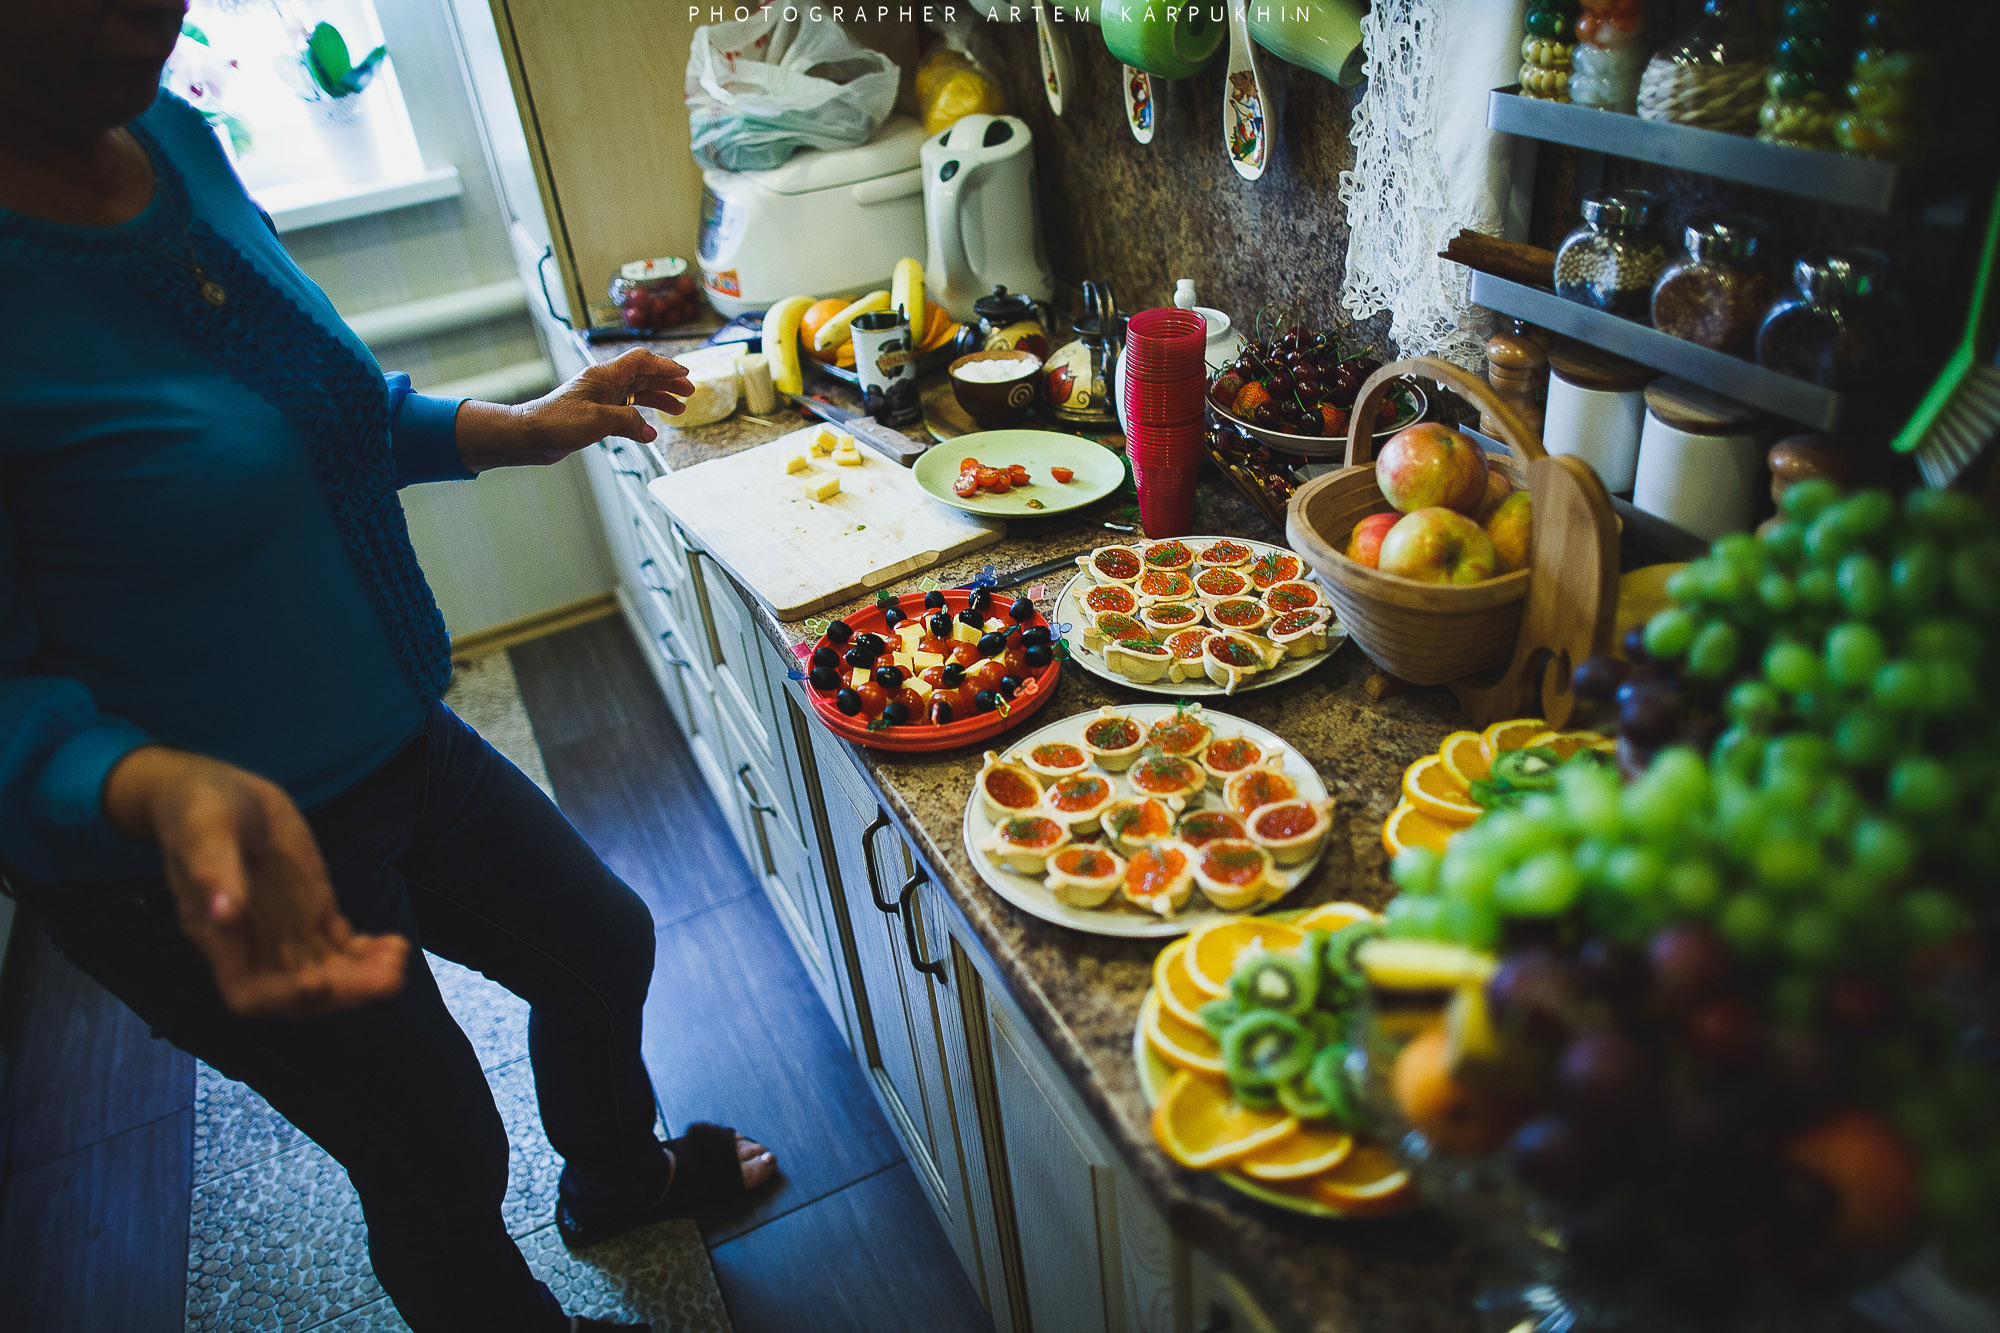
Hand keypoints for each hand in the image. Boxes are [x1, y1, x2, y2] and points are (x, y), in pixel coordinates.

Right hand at [103, 747, 408, 1018]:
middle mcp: (255, 945)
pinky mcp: (312, 912)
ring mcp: (287, 931)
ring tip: (398, 959)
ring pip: (327, 973)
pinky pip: (341, 947)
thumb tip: (225, 915)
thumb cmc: (197, 810)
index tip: (318, 984)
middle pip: (299, 991)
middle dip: (344, 991)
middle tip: (387, 978)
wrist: (221, 792)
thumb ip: (212, 871)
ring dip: (364, 976)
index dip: (283, 998)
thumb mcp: (202, 831)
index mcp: (220, 937)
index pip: (249, 993)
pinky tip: (396, 945)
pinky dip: (368, 953)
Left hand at [455, 349, 694, 471]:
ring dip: (658, 399)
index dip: (665, 365)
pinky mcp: (595, 415)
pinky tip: (650, 431)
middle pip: (643, 375)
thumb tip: (650, 431)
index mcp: (603, 376)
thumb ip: (627, 422)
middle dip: (667, 382)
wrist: (530, 435)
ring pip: (636, 393)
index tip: (685, 373)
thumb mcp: (597, 420)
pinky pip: (626, 413)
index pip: (641, 361)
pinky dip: (641, 419)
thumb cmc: (556, 422)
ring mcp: (600, 399)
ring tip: (678, 409)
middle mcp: (603, 384)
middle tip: (689, 391)